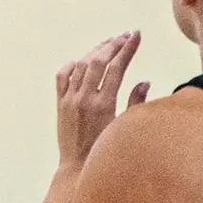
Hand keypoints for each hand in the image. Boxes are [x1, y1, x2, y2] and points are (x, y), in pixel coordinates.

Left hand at [56, 32, 147, 168]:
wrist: (78, 167)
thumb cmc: (107, 151)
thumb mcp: (125, 127)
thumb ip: (135, 103)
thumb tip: (144, 81)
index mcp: (103, 104)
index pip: (116, 68)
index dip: (126, 49)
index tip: (135, 35)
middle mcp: (83, 98)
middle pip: (97, 62)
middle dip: (112, 45)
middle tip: (125, 35)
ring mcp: (69, 99)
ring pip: (80, 66)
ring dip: (95, 52)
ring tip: (109, 44)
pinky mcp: (59, 103)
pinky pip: (62, 77)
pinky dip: (72, 66)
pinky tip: (81, 61)